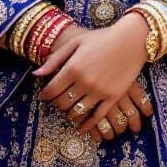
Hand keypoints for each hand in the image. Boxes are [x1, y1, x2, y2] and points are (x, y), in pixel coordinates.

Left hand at [36, 13, 147, 137]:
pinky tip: (80, 129)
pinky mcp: (112, 97)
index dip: (45, 95)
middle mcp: (84, 82)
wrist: (130, 40)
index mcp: (73, 67)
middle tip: (56, 100)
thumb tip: (36, 74)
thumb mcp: (76, 42)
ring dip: (69, 113)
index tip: (43, 96)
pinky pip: (96, 118)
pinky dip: (86, 126)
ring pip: (77, 112)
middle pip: (62, 103)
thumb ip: (55, 59)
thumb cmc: (102, 38)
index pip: (52, 90)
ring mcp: (99, 91)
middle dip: (56, 104)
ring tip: (68, 107)